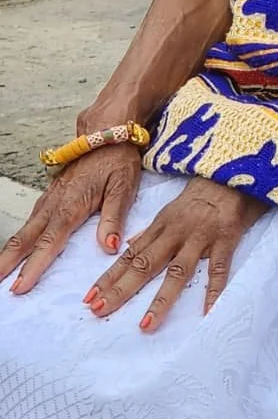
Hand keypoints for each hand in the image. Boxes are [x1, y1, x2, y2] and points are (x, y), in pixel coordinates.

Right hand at [0, 144, 142, 294]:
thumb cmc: (117, 160)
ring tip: (0, 272)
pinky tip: (17, 248)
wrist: (108, 133)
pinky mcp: (51, 195)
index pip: (50, 240)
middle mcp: (55, 203)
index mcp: (72, 204)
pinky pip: (31, 219)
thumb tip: (109, 246)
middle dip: (9, 262)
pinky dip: (21, 237)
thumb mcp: (124, 186)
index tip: (20, 285)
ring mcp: (50, 198)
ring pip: (25, 228)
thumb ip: (114, 217)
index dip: (34, 265)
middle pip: (27, 237)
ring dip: (11, 251)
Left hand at [84, 176, 266, 330]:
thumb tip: (128, 249)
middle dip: (121, 289)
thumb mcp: (173, 208)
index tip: (89, 298)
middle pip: (145, 264)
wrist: (237, 169)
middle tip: (99, 311)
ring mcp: (200, 236)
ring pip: (177, 271)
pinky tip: (207, 312)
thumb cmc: (206, 191)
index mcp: (161, 225)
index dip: (109, 277)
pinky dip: (213, 290)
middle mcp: (176, 232)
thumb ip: (152, 231)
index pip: (130, 255)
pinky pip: (218, 268)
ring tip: (146, 325)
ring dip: (160, 299)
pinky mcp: (225, 238)